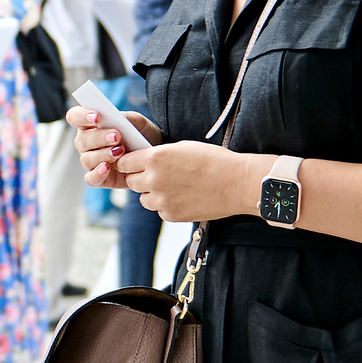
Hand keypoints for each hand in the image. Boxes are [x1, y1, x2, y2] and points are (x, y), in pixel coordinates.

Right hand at [67, 107, 162, 188]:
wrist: (154, 158)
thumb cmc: (142, 136)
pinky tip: (107, 168)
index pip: (75, 117)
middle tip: (116, 136)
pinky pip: (91, 178)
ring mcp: (92, 161)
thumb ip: (126, 118)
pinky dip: (97, 173)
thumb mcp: (138, 122)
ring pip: (86, 159)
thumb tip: (115, 117)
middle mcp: (87, 143)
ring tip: (120, 151)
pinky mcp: (99, 178)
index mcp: (90, 124)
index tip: (97, 117)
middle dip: (99, 137)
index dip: (81, 116)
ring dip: (103, 154)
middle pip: (81, 140)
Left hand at [111, 141, 272, 223]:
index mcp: (155, 158)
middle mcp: (154, 179)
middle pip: (131, 182)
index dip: (128, 163)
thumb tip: (144, 160)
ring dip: (152, 194)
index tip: (132, 165)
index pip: (124, 163)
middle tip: (155, 176)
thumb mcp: (182, 148)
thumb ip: (158, 155)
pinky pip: (160, 210)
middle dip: (140, 179)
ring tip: (173, 187)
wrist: (237, 183)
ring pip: (144, 199)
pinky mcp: (171, 214)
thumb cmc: (214, 161)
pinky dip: (167, 205)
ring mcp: (161, 199)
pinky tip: (184, 197)